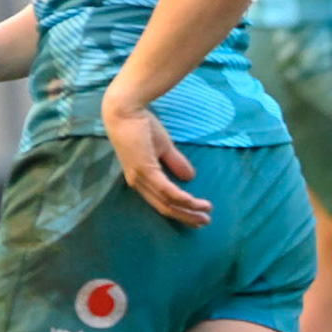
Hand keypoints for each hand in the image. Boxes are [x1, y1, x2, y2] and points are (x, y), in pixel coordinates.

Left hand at [101, 96, 211, 225]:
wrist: (125, 109)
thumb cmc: (140, 124)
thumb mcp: (163, 147)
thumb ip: (175, 163)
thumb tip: (190, 177)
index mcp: (140, 178)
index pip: (161, 202)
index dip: (180, 212)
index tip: (197, 217)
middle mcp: (138, 182)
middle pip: (164, 208)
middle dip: (186, 217)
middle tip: (205, 222)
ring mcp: (140, 178)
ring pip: (167, 203)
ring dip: (188, 211)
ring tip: (206, 213)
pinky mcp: (144, 170)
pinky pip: (166, 191)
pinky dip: (182, 199)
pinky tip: (195, 203)